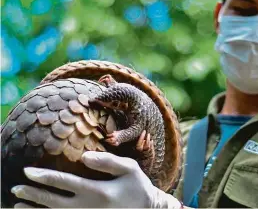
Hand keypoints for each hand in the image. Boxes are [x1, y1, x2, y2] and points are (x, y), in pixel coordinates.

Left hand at [11, 151, 182, 207]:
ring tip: (17, 206)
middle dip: (33, 195)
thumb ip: (108, 161)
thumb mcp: (130, 169)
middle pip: (53, 202)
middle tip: (16, 189)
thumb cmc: (138, 187)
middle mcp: (88, 207)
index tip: (28, 172)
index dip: (44, 177)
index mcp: (98, 191)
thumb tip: (84, 157)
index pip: (64, 182)